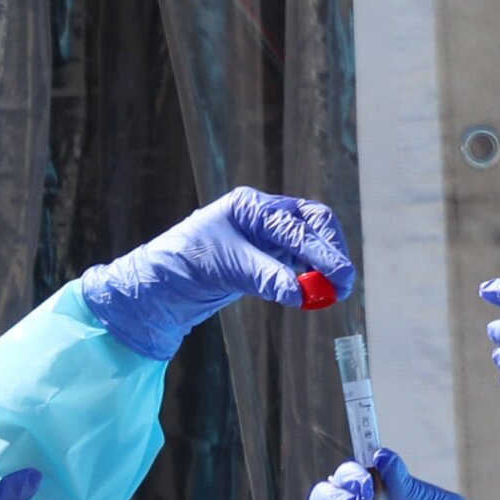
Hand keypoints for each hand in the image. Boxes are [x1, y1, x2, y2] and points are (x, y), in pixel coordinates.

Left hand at [81, 187, 357, 359]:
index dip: (321, 252)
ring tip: (332, 292)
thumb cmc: (181, 266)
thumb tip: (301, 293)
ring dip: (323, 265)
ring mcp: (264, 236)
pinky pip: (297, 262)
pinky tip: (313, 292)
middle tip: (343, 285)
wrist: (156, 289)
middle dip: (331, 252)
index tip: (338, 278)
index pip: (297, 224)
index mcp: (250, 206)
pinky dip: (309, 276)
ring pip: (308, 243)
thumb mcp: (224, 268)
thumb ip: (265, 277)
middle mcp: (261, 215)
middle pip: (313, 224)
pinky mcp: (263, 259)